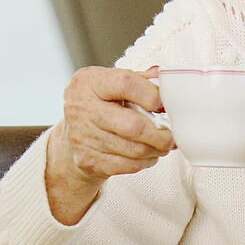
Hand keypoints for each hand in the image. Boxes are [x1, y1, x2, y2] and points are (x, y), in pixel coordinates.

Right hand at [45, 66, 172, 223]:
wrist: (72, 131)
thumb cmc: (101, 101)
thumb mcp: (113, 81)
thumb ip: (141, 79)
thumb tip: (168, 80)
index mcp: (89, 82)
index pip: (126, 84)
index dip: (152, 95)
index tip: (163, 103)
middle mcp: (82, 108)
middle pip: (133, 126)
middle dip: (161, 134)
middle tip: (172, 134)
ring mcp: (83, 137)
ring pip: (134, 150)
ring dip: (157, 149)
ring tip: (164, 143)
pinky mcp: (87, 161)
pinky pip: (128, 166)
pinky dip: (145, 161)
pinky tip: (148, 153)